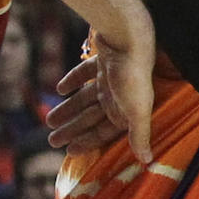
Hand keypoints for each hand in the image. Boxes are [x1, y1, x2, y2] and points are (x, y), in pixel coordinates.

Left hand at [47, 30, 155, 162]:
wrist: (129, 38)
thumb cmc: (133, 78)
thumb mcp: (137, 110)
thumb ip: (140, 134)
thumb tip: (148, 160)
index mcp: (128, 110)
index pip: (105, 131)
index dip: (88, 142)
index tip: (68, 152)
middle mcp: (120, 96)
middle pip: (92, 117)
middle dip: (73, 129)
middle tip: (52, 140)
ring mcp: (111, 78)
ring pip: (85, 98)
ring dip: (68, 109)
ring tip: (49, 119)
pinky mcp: (104, 60)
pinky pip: (85, 73)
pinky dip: (73, 81)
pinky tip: (60, 89)